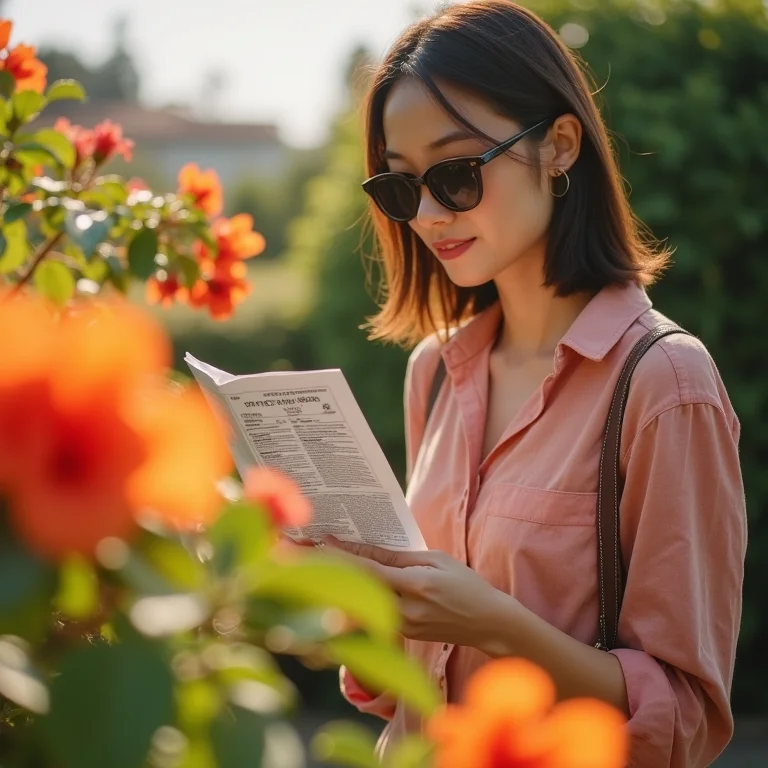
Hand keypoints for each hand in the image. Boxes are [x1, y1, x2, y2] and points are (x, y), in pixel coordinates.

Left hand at [322, 537, 505, 646]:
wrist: (488, 622)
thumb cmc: (465, 584)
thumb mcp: (436, 560)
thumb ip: (399, 558)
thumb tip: (366, 550)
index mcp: (416, 587)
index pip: (370, 570)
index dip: (344, 555)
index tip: (324, 541)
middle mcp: (405, 611)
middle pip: (358, 590)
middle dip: (331, 571)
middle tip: (305, 553)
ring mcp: (402, 627)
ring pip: (361, 604)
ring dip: (339, 586)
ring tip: (316, 566)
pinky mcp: (402, 635)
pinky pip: (372, 614)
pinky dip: (355, 599)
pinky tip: (342, 585)